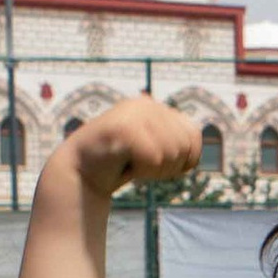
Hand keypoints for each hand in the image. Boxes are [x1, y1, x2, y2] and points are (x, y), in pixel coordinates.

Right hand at [57, 97, 205, 197]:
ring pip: (171, 153)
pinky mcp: (122, 127)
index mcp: (157, 108)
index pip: (194, 136)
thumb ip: (175, 143)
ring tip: (132, 164)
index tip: (162, 166)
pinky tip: (125, 166)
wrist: (79, 173)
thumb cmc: (119, 164)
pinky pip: (154, 158)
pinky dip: (142, 171)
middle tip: (143, 167)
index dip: (185, 160)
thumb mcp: (154, 150)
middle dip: (168, 167)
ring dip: (153, 170)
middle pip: (184, 147)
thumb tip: (197, 149)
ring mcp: (133, 113)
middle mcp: (147, 104)